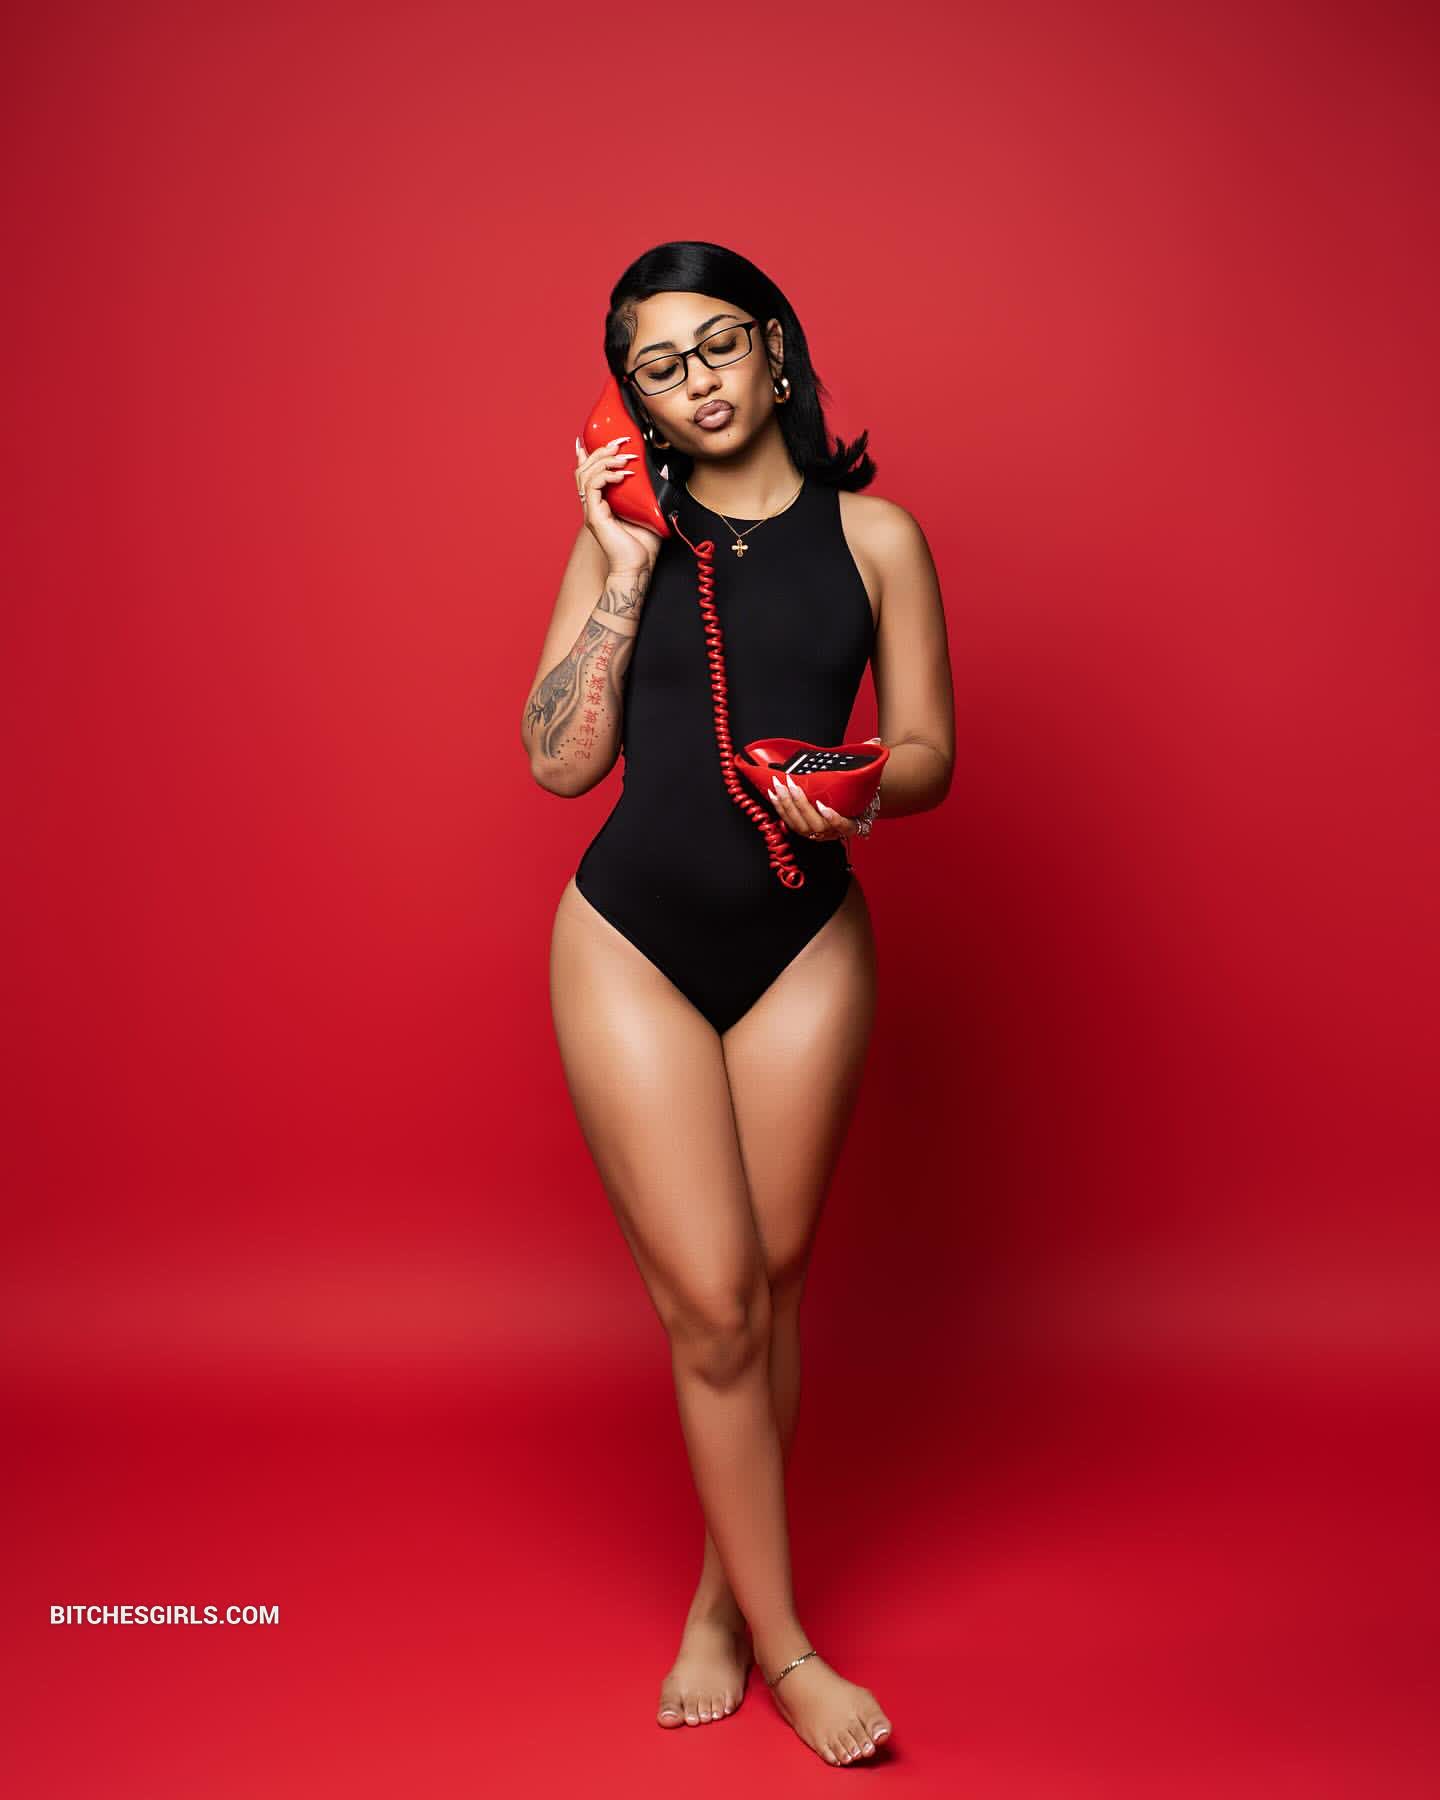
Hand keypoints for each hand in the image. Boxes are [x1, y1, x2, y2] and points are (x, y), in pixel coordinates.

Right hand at [575, 434, 660, 577]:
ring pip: (585, 474)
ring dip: (604, 460)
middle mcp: (593, 505)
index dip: (592, 454)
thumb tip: (661, 471)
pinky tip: (622, 475)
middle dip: (600, 450)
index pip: (589, 473)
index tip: (606, 439)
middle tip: (619, 442)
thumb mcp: (649, 510)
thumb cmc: (643, 545)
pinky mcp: (594, 517)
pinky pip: (592, 487)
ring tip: (623, 457)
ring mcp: (592, 510)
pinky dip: (606, 476)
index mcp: (602, 503)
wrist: (639, 567)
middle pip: (584, 468)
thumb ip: (650, 491)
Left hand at [767, 739, 882, 840]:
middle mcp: (833, 832)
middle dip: (801, 804)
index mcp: (852, 824)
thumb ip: (870, 761)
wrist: (851, 809)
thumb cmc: (856, 794)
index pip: (844, 826)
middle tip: (791, 784)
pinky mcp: (803, 830)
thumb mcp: (865, 780)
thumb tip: (874, 742)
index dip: (833, 819)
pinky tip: (773, 794)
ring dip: (787, 805)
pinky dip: (780, 809)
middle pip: (815, 825)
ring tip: (779, 786)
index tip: (823, 806)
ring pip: (800, 825)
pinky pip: (789, 823)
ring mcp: (817, 833)